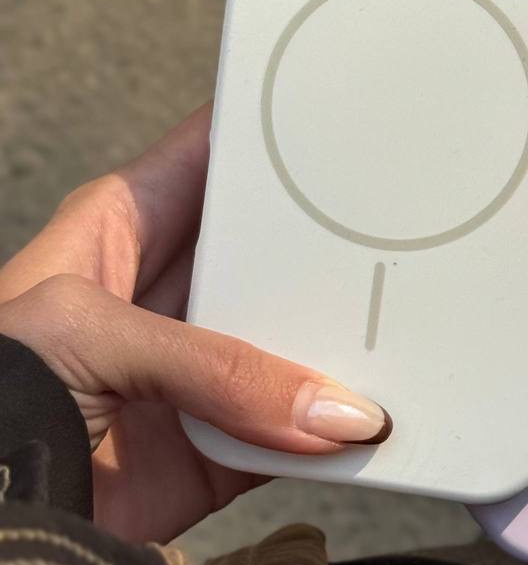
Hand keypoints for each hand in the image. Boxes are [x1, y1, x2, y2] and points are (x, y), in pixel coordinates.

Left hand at [0, 105, 389, 543]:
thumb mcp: (82, 333)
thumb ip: (213, 364)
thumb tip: (335, 409)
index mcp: (119, 228)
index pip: (212, 155)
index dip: (273, 131)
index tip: (348, 115)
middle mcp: (167, 294)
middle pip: (273, 250)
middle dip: (333, 243)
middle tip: (405, 231)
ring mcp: (197, 373)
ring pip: (297, 341)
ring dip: (343, 345)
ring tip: (407, 329)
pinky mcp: (220, 449)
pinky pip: (299, 434)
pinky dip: (337, 435)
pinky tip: (377, 417)